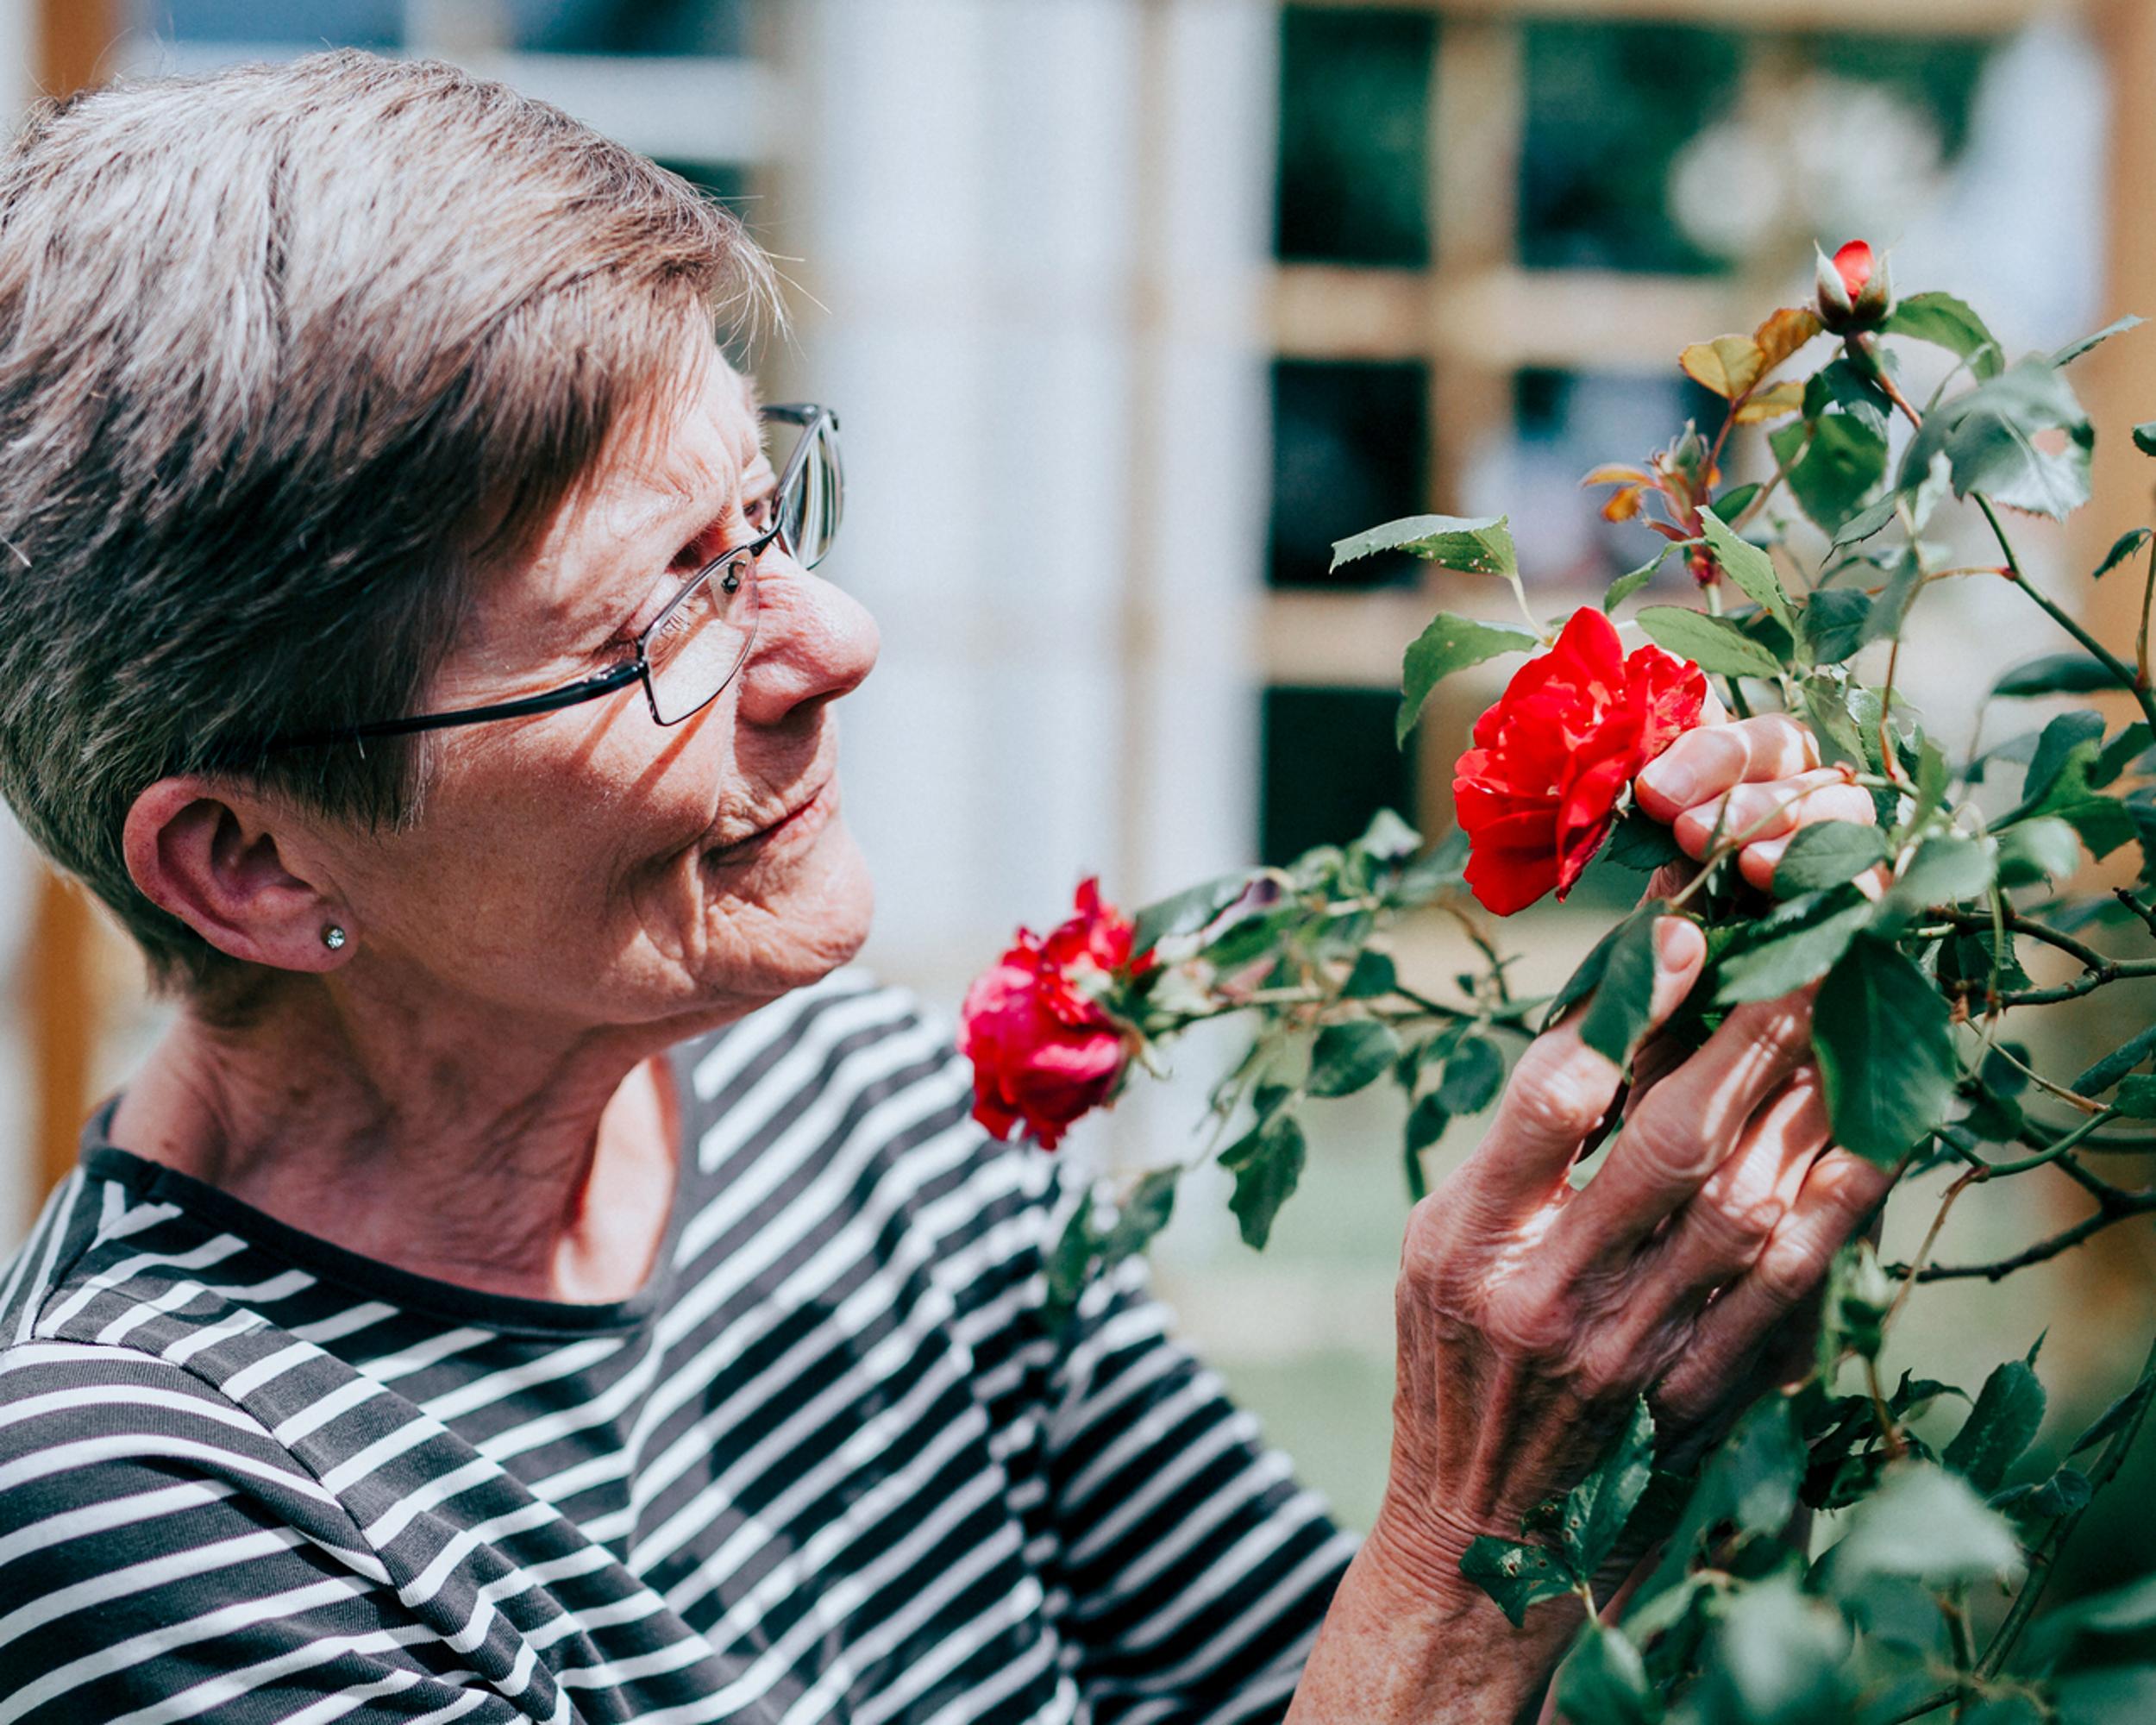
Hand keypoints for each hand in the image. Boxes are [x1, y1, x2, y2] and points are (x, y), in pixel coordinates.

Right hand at [1291, 718, 1891, 1722]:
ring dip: (1806, 1104)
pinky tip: (1869, 1140)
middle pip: (1669, 1147)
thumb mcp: (1437, 1238)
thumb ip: (1514, 1143)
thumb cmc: (1454, 1355)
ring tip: (1850, 1014)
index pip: (1547, 1102)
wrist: (1483, 1530)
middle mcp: (1549, 1298)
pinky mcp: (1702, 1398)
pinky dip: (1837, 1210)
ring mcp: (1635, 1356)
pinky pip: (1791, 1292)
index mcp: (1466, 1244)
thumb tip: (1612, 1015)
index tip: (1685, 930)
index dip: (1622, 1008)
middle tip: (1807, 947)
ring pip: (1745, 1208)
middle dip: (1747, 1036)